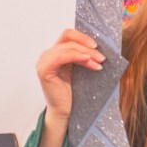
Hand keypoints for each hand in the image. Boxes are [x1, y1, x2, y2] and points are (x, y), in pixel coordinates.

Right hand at [35, 29, 103, 146]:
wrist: (65, 112)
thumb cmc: (74, 92)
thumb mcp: (80, 69)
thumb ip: (84, 56)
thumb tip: (100, 45)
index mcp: (55, 52)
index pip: (68, 35)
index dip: (83, 37)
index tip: (98, 45)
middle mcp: (47, 54)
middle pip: (68, 38)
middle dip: (88, 46)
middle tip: (102, 57)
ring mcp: (44, 61)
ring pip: (67, 47)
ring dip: (86, 53)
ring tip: (99, 62)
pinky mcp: (44, 70)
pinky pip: (61, 56)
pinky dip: (76, 56)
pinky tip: (89, 61)